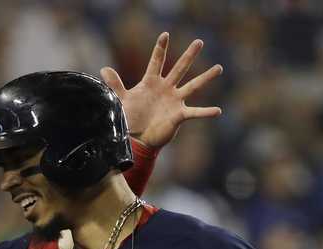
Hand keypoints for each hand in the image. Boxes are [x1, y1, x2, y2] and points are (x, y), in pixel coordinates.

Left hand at [100, 32, 222, 148]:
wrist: (137, 139)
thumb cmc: (131, 119)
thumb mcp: (122, 100)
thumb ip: (114, 84)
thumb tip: (103, 69)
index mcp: (152, 83)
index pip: (157, 62)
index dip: (160, 49)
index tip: (165, 34)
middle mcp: (166, 89)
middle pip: (179, 68)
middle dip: (189, 55)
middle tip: (199, 41)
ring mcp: (174, 101)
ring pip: (193, 86)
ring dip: (206, 77)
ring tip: (219, 68)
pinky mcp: (179, 115)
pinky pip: (195, 112)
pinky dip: (206, 112)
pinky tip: (217, 111)